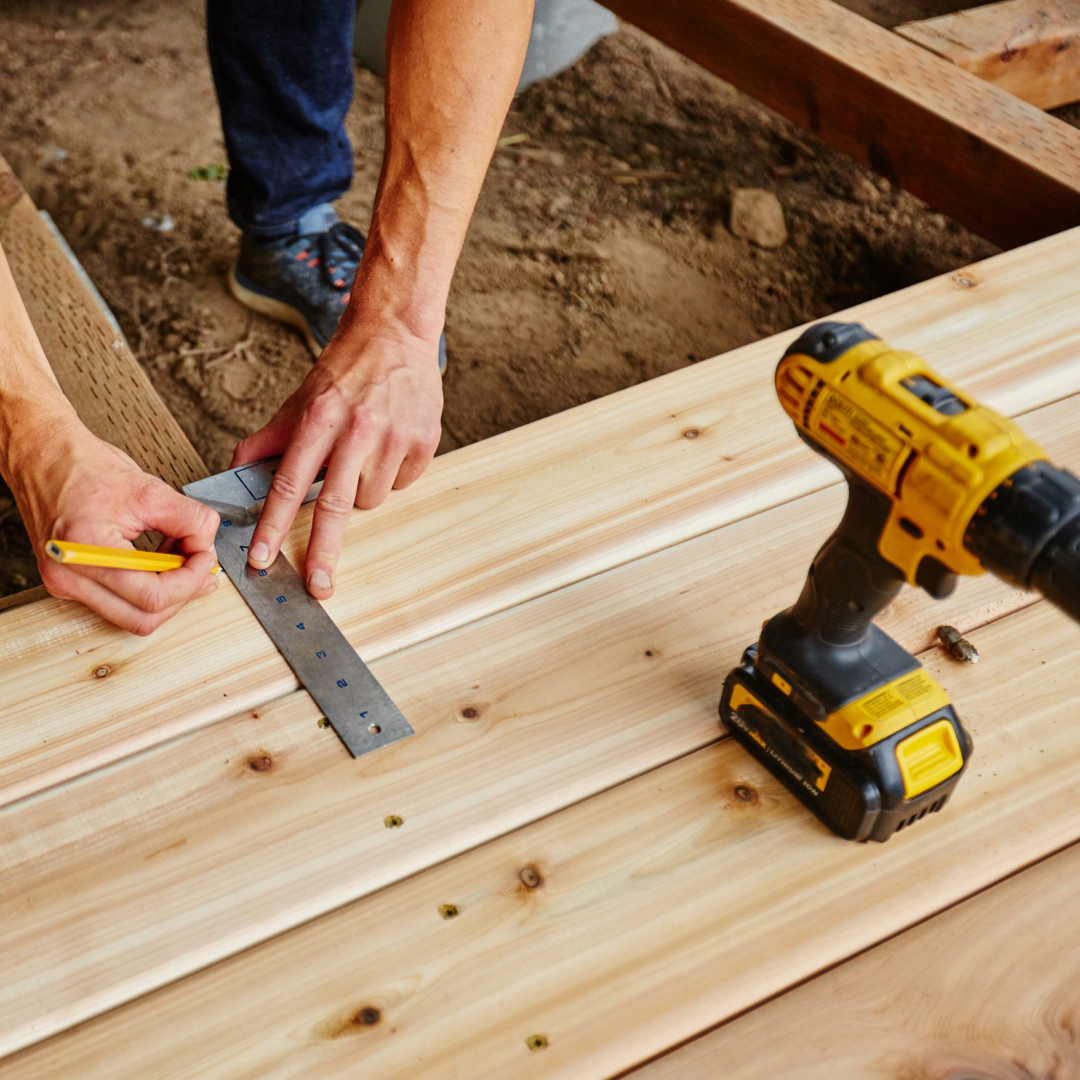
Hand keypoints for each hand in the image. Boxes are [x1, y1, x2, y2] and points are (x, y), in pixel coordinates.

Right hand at [10, 420, 219, 634]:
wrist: (44, 458)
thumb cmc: (83, 468)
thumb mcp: (148, 489)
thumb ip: (189, 520)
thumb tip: (208, 544)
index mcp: (86, 551)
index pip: (152, 596)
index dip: (190, 580)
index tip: (206, 557)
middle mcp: (69, 577)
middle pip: (144, 617)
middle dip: (183, 592)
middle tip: (200, 563)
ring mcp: (66, 584)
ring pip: (134, 616)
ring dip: (168, 592)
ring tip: (181, 557)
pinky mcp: (70, 583)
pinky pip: (120, 603)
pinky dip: (148, 588)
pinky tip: (160, 561)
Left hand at [230, 325, 442, 598]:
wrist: (395, 334)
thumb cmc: (346, 369)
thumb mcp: (300, 398)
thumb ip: (269, 438)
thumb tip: (235, 469)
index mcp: (320, 418)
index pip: (290, 482)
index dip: (272, 524)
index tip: (262, 558)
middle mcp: (358, 428)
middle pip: (336, 506)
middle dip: (324, 552)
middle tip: (319, 586)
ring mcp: (395, 435)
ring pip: (372, 497)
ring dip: (363, 490)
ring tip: (364, 454)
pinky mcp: (424, 439)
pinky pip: (404, 483)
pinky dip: (394, 475)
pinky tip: (390, 446)